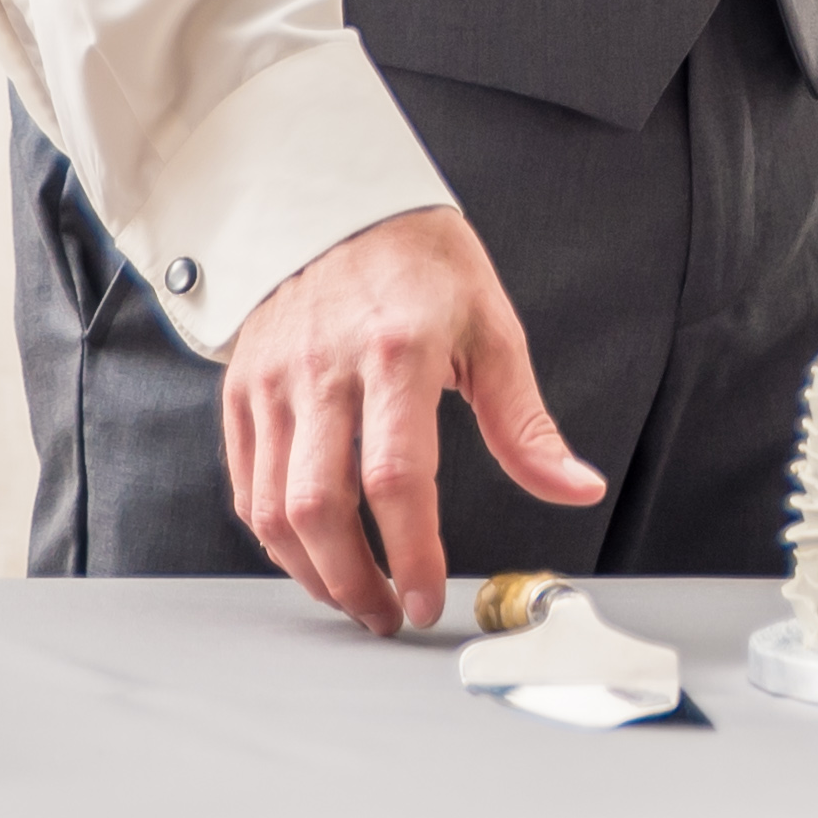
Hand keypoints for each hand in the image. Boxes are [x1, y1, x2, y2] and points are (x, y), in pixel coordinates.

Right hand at [215, 206, 604, 629]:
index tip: (430, 598)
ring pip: (272, 509)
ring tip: (355, 596)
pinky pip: (247, 485)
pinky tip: (313, 554)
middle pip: (319, 507)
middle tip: (390, 615)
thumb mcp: (493, 330)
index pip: (396, 477)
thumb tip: (576, 488)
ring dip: (313, 572)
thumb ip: (526, 424)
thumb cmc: (425, 267)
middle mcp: (325, 371)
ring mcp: (273, 382)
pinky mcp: (241, 390)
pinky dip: (276, 536)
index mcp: (399, 354)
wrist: (336, 202)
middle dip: (354, 582)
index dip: (413, 552)